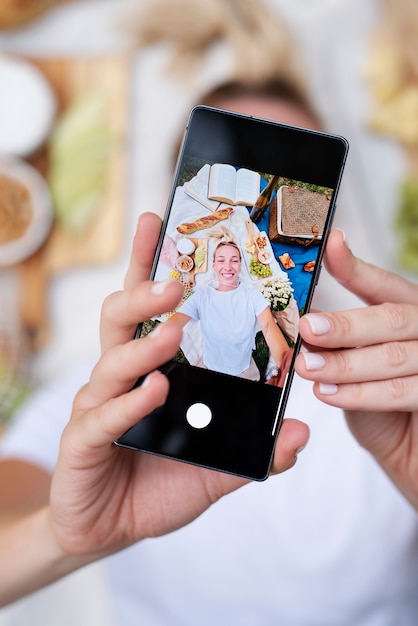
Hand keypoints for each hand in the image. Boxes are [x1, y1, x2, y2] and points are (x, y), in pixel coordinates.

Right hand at [50, 212, 309, 558]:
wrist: (114, 527)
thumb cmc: (160, 482)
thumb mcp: (218, 464)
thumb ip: (256, 448)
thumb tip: (302, 430)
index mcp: (147, 368)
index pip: (145, 308)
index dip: (146, 265)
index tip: (155, 222)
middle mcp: (118, 378)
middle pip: (120, 319)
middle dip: (143, 293)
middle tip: (173, 283)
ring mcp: (96, 407)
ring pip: (112, 361)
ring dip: (144, 345)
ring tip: (174, 333)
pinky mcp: (82, 443)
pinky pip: (102, 417)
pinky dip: (130, 402)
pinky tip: (153, 391)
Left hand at [295, 229, 417, 508]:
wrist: (408, 449)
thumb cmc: (381, 403)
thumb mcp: (355, 363)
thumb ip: (337, 343)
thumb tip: (304, 326)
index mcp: (407, 311)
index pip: (382, 284)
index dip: (355, 267)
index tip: (330, 245)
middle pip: (389, 318)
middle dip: (344, 325)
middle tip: (307, 330)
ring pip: (391, 357)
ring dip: (344, 363)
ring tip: (307, 368)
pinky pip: (400, 391)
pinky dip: (360, 393)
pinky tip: (328, 392)